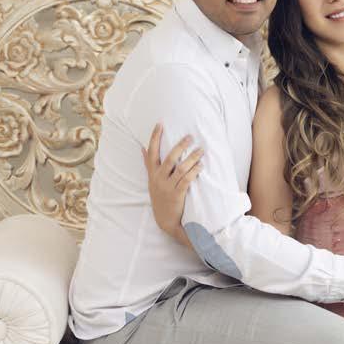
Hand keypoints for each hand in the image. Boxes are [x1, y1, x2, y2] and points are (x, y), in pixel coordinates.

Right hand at [142, 123, 202, 244]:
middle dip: (180, 146)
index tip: (160, 123)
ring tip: (201, 151)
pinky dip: (194, 172)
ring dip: (192, 158)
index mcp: (152, 173)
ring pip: (180, 169)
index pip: (151, 152)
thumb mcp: (151, 181)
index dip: (155, 137)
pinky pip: (186, 180)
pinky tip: (201, 166)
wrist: (165, 220)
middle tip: (190, 137)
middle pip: (169, 158)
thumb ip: (148, 164)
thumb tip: (142, 148)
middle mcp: (158, 179)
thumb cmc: (160, 197)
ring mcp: (167, 187)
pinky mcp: (176, 195)